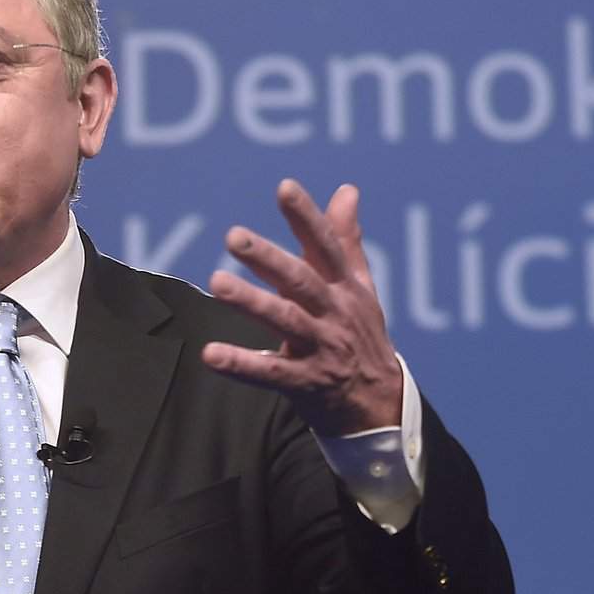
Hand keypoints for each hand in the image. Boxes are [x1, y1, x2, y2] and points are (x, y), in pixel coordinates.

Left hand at [201, 179, 403, 435]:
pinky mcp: (307, 383)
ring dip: (251, 302)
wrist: (381, 404)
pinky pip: (272, 373)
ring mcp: (322, 348)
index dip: (307, 217)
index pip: (326, 246)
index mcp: (345, 287)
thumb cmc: (361, 337)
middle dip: (268, 257)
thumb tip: (347, 190)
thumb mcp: (361, 288)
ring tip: (216, 283)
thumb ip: (346, 240)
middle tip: (234, 236)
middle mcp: (335, 313)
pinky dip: (242, 364)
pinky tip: (211, 354)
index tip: (285, 188)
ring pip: (285, 321)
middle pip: (301, 281)